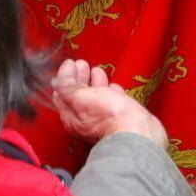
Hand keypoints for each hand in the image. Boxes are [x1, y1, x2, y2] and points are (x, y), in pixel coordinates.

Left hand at [50, 58, 167, 146]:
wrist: (138, 132)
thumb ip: (67, 87)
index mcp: (72, 117)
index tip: (70, 64)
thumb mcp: (82, 97)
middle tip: (81, 64)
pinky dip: (110, 92)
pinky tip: (112, 87)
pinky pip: (112, 103)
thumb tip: (58, 79)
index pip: (62, 94)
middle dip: (79, 77)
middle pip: (78, 95)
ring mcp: (102, 120)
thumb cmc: (109, 117)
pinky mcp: (119, 119)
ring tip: (96, 71)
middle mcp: (85, 120)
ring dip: (95, 82)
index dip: (65, 76)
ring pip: (96, 97)